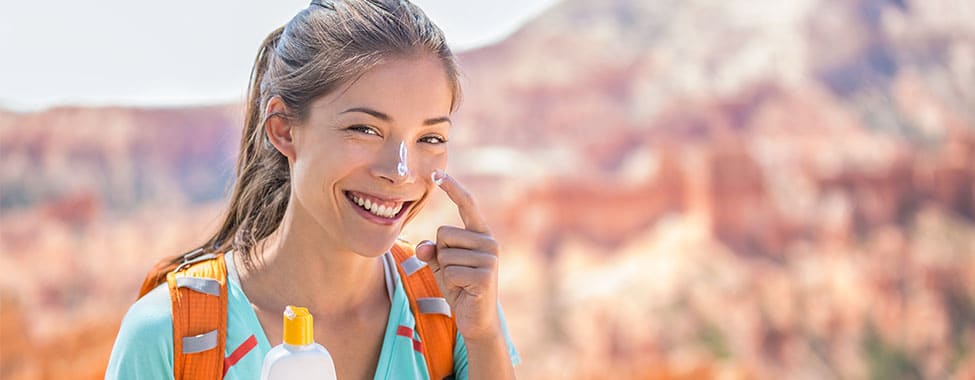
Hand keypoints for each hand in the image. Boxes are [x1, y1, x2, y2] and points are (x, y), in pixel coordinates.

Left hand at [415, 170, 501, 341]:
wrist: (476, 318)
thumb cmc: (459, 286)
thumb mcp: (442, 265)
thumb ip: (432, 251)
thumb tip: (424, 248)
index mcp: (480, 234)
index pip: (467, 205)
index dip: (452, 188)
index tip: (437, 173)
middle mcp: (488, 241)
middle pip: (444, 233)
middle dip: (441, 254)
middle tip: (456, 273)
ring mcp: (489, 258)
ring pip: (444, 254)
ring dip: (445, 272)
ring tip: (461, 282)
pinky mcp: (485, 275)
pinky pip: (450, 271)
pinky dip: (450, 283)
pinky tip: (464, 290)